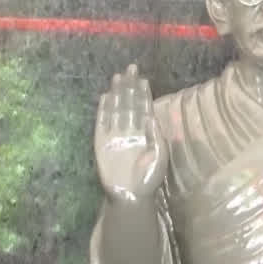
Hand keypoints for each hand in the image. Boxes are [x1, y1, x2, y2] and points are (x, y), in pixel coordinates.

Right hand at [95, 64, 167, 201]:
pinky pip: (102, 123)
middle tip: (131, 68)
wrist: (131, 195)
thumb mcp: (160, 156)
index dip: (144, 94)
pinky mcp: (102, 142)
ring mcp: (116, 135)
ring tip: (118, 77)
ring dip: (117, 93)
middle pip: (130, 104)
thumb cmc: (149, 179)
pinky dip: (103, 110)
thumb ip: (156, 136)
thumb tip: (150, 116)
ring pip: (117, 109)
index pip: (144, 108)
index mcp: (146, 132)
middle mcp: (131, 130)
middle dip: (130, 86)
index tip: (143, 79)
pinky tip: (105, 97)